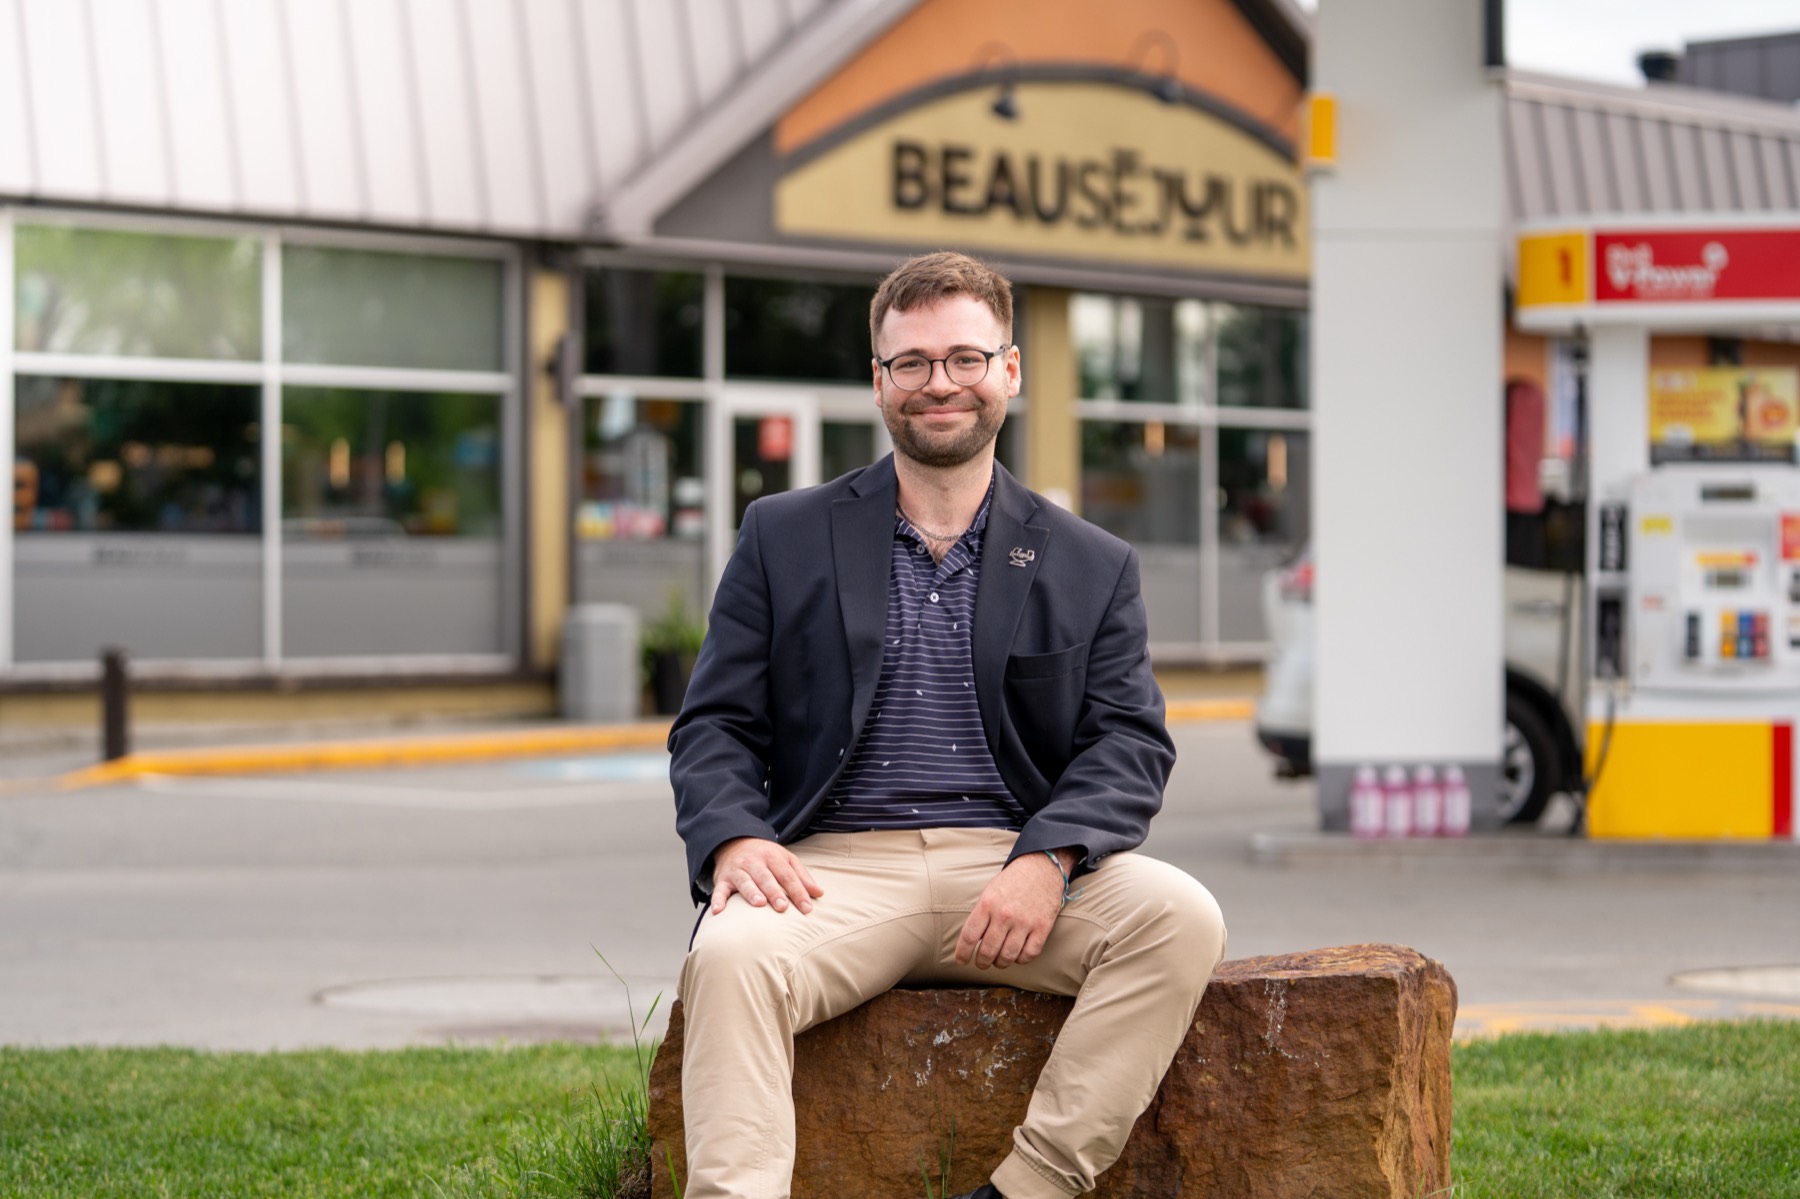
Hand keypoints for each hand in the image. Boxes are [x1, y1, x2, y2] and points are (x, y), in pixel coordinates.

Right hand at [710, 837, 823, 915]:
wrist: (733, 841)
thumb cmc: (765, 856)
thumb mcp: (785, 859)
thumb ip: (802, 876)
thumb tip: (819, 894)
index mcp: (772, 856)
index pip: (787, 875)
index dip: (798, 891)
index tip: (807, 908)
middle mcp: (754, 862)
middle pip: (766, 877)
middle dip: (775, 892)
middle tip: (783, 907)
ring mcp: (737, 870)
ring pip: (745, 881)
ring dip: (751, 892)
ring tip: (759, 904)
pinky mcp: (722, 879)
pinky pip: (719, 890)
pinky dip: (718, 900)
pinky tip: (718, 911)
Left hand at [954, 850, 1071, 969]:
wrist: (1042, 866)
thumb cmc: (1013, 880)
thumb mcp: (990, 891)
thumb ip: (981, 914)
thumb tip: (972, 940)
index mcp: (987, 904)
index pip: (969, 936)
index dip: (963, 953)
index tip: (961, 960)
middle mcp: (1004, 914)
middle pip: (987, 950)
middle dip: (982, 962)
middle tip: (981, 963)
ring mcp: (1025, 922)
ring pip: (1008, 956)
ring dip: (1000, 963)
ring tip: (999, 961)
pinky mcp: (1043, 927)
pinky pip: (1029, 954)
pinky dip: (1021, 959)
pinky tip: (1018, 955)